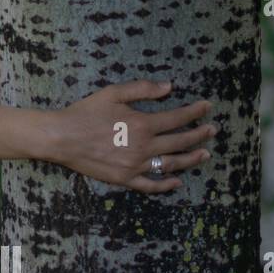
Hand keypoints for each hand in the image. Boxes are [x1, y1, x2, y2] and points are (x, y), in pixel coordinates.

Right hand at [46, 80, 214, 192]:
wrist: (61, 137)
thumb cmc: (84, 113)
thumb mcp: (112, 93)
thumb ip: (142, 89)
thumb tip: (169, 87)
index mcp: (142, 124)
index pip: (177, 118)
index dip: (195, 112)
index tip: (207, 107)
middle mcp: (144, 146)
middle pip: (180, 141)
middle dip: (199, 134)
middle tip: (212, 130)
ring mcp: (136, 165)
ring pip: (171, 164)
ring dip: (191, 159)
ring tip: (205, 154)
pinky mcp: (125, 179)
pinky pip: (150, 185)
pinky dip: (166, 184)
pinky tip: (177, 181)